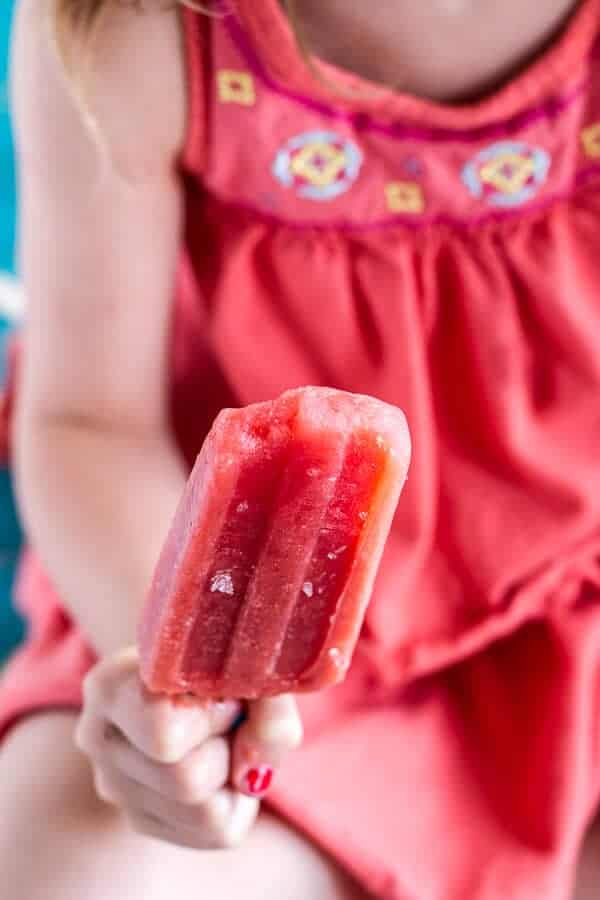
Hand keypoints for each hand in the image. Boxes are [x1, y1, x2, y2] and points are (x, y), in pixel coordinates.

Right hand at [75, 648, 302, 849]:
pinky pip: (212, 833)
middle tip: (231, 717)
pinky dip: (234, 800)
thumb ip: (268, 707)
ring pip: (202, 815)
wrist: (199, 664)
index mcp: (110, 687)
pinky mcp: (142, 819)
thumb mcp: (253, 662)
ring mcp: (115, 786)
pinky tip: (223, 762)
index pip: (164, 736)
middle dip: (227, 750)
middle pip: (185, 782)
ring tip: (223, 736)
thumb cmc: (224, 658)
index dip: (215, 718)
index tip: (224, 694)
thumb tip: (250, 776)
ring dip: (233, 777)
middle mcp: (99, 740)